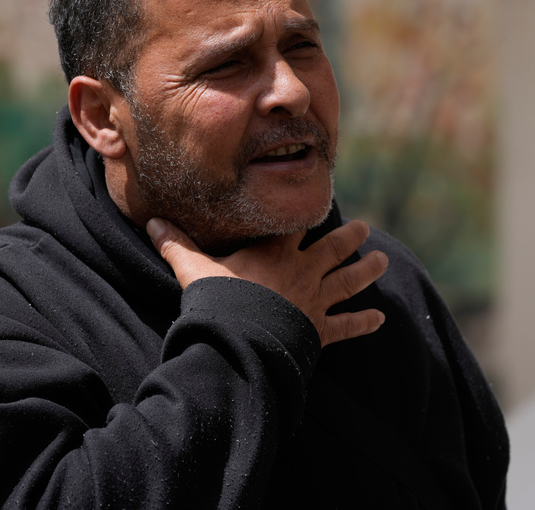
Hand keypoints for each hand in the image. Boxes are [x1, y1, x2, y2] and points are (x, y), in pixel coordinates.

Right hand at [147, 218, 386, 346]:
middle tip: (365, 228)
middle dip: (350, 238)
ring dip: (366, 272)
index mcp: (275, 253)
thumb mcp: (193, 268)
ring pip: (347, 282)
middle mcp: (301, 272)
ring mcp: (314, 301)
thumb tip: (151, 221)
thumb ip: (176, 244)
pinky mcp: (320, 330)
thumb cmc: (219, 300)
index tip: (322, 195)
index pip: (296, 224)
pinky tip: (380, 319)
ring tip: (383, 261)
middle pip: (332, 249)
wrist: (240, 339)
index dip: (308, 210)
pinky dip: (363, 323)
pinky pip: (346, 326)